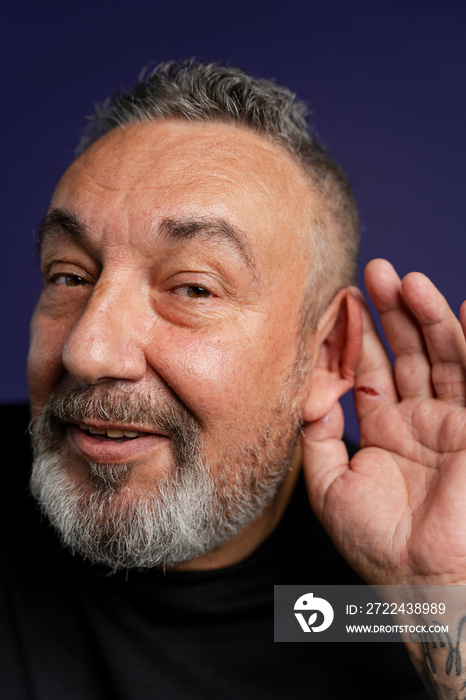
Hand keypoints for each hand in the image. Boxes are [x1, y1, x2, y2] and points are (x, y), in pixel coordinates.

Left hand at [302, 258, 465, 585]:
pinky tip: (464, 306)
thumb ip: (315, 436)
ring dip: (425, 316)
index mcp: (383, 431)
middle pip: (406, 352)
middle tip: (375, 270)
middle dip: (392, 312)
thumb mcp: (327, 484)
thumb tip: (309, 393)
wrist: (423, 580)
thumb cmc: (376, 541)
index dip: (357, 335)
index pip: (370, 369)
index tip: (342, 300)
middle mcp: (417, 419)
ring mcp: (451, 420)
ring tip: (406, 280)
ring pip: (440, 355)